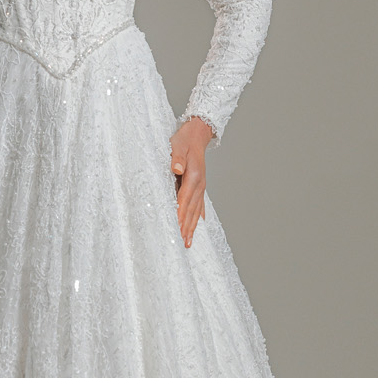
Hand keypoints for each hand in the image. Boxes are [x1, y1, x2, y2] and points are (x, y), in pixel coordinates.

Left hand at [169, 116, 213, 248]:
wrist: (197, 134)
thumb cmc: (184, 140)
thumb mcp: (177, 145)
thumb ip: (177, 157)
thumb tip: (177, 168)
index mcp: (193, 176)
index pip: (184, 200)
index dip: (180, 215)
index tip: (176, 228)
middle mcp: (199, 184)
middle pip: (192, 210)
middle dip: (186, 227)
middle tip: (183, 243)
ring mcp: (201, 186)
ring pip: (196, 211)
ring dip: (192, 227)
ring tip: (188, 242)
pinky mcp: (199, 186)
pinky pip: (199, 205)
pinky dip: (197, 217)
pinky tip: (197, 226)